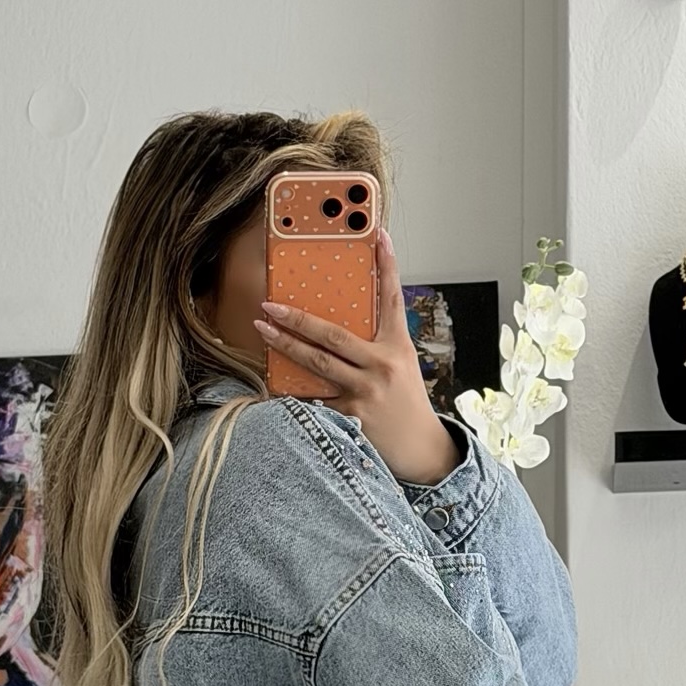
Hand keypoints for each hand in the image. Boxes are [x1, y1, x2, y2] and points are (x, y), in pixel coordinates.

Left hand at [253, 228, 461, 484]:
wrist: (422, 449)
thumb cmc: (406, 403)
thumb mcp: (402, 365)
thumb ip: (376, 344)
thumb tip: (340, 323)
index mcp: (397, 347)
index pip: (393, 299)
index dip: (388, 266)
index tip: (380, 236)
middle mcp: (382, 366)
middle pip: (334, 335)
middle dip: (299, 317)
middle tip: (270, 304)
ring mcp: (366, 392)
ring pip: (317, 365)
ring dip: (285, 346)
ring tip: (263, 330)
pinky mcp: (351, 417)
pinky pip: (314, 400)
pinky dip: (293, 393)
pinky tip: (270, 384)